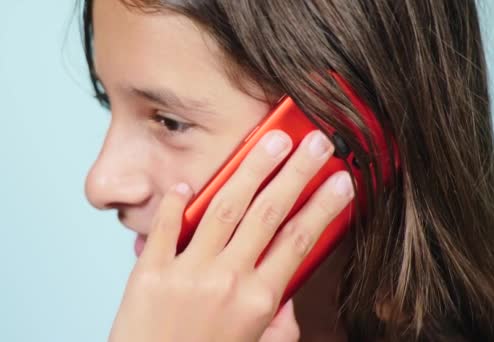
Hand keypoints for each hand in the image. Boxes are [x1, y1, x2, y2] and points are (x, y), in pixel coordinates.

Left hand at [109, 130, 353, 341]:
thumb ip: (280, 321)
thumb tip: (288, 290)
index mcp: (258, 300)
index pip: (300, 239)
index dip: (324, 205)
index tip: (341, 179)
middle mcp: (227, 280)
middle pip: (270, 212)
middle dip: (298, 171)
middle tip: (317, 142)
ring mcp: (188, 273)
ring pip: (226, 207)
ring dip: (253, 168)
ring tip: (273, 140)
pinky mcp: (152, 273)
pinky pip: (165, 226)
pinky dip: (177, 201)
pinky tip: (191, 182)